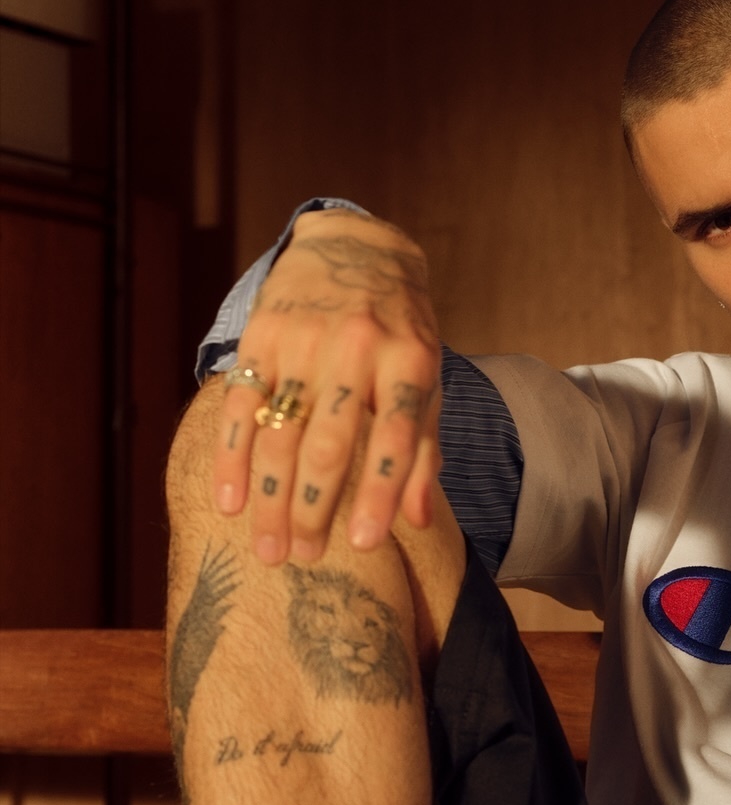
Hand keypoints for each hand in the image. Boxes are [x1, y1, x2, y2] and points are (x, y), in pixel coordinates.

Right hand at [211, 211, 442, 563]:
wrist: (355, 246)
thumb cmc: (400, 330)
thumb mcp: (427, 378)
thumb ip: (423, 446)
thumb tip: (418, 520)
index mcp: (408, 360)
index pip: (394, 436)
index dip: (379, 492)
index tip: (365, 545)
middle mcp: (355, 348)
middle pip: (330, 442)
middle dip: (314, 507)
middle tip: (303, 558)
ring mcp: (303, 340)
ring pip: (281, 431)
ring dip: (272, 497)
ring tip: (269, 549)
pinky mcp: (261, 334)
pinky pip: (239, 404)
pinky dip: (232, 456)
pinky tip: (229, 501)